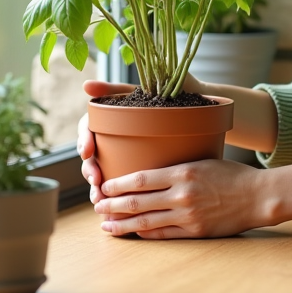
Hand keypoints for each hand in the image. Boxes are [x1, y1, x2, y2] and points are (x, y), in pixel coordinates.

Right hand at [77, 77, 209, 208]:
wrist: (207, 105)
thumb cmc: (176, 91)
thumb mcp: (147, 90)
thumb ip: (116, 88)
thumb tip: (86, 84)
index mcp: (112, 115)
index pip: (88, 128)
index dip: (84, 140)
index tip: (88, 151)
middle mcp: (115, 135)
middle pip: (92, 155)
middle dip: (90, 169)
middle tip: (95, 181)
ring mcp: (126, 151)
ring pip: (104, 172)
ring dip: (97, 187)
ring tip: (98, 198)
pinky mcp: (140, 164)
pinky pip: (124, 183)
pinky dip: (117, 196)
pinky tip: (115, 208)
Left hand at [94, 159, 271, 238]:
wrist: (257, 196)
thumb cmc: (232, 175)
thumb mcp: (203, 159)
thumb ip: (177, 166)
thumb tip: (151, 170)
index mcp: (182, 172)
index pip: (140, 179)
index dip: (118, 185)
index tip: (104, 186)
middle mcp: (181, 194)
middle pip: (137, 202)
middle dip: (112, 206)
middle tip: (97, 206)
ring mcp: (187, 215)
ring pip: (145, 222)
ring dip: (122, 225)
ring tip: (106, 225)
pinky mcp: (194, 231)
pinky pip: (162, 234)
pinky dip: (144, 234)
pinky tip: (133, 233)